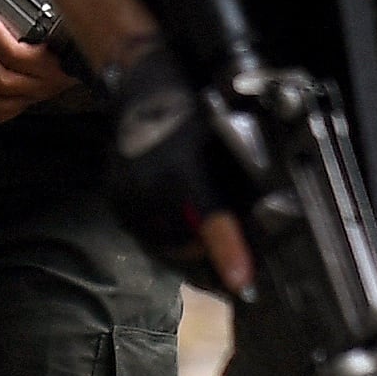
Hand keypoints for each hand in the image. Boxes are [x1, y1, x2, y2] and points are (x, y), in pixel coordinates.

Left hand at [0, 12, 77, 121]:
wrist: (92, 59)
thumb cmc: (78, 36)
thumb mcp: (68, 18)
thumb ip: (49, 9)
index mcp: (58, 61)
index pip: (19, 56)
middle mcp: (46, 83)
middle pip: (4, 78)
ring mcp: (36, 95)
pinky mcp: (27, 101)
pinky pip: (0, 109)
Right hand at [102, 37, 257, 294]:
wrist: (144, 92)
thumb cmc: (195, 114)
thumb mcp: (225, 146)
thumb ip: (238, 190)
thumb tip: (261, 229)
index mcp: (182, 170)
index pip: (210, 220)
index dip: (228, 253)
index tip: (243, 283)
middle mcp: (149, 187)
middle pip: (186, 246)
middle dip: (210, 253)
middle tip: (231, 254)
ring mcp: (126, 198)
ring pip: (165, 246)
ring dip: (187, 245)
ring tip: (203, 231)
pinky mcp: (115, 204)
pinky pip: (146, 236)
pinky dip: (165, 234)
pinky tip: (178, 216)